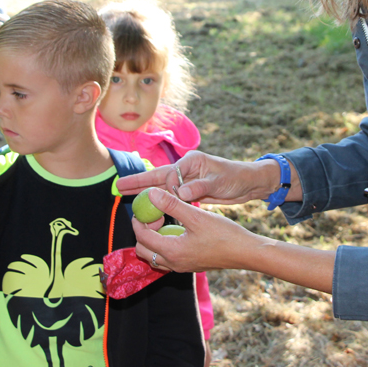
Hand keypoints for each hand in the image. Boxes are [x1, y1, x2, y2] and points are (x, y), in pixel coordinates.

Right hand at [116, 150, 285, 204]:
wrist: (249, 182)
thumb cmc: (236, 178)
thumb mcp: (220, 182)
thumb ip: (199, 187)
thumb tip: (181, 193)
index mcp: (191, 161)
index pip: (170, 174)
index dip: (167, 189)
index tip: (173, 199)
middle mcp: (186, 168)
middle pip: (157, 175)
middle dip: (138, 181)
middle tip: (118, 185)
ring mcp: (186, 178)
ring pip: (161, 186)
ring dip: (144, 191)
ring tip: (125, 194)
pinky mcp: (189, 189)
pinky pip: (169, 195)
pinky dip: (158, 199)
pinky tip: (148, 206)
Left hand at [131, 187, 258, 272]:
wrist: (246, 252)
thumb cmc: (224, 234)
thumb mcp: (196, 216)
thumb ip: (172, 205)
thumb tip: (152, 194)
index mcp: (173, 251)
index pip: (143, 237)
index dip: (140, 220)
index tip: (146, 207)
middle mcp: (174, 263)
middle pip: (144, 250)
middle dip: (144, 231)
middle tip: (157, 216)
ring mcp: (182, 267)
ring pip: (155, 256)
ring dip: (154, 239)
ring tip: (167, 222)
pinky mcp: (190, 265)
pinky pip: (167, 258)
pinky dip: (165, 244)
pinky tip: (179, 230)